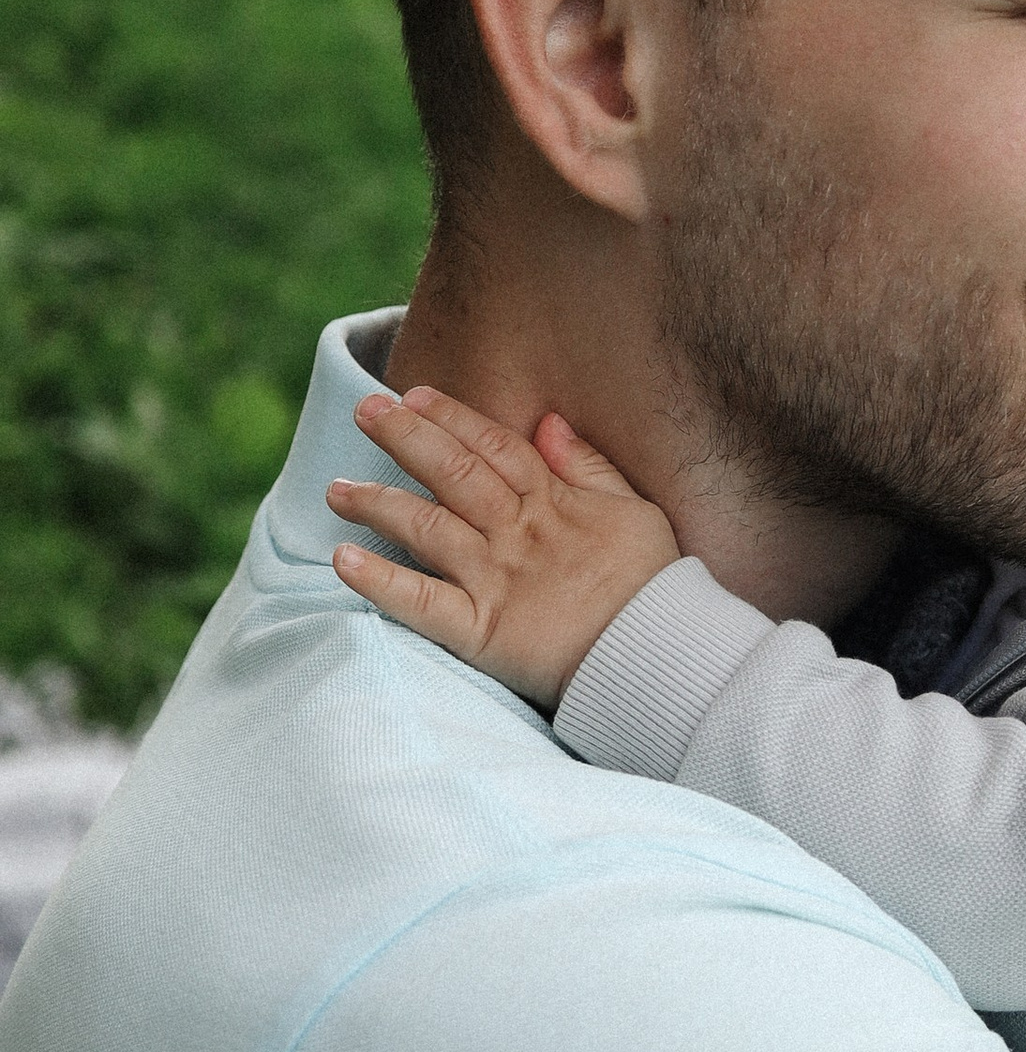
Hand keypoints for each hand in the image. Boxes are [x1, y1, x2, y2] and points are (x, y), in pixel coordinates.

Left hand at [327, 387, 679, 713]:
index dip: (452, 417)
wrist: (662, 655)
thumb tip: (549, 422)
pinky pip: (423, 603)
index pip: (494, 446)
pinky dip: (381, 581)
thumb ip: (590, 466)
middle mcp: (517, 534)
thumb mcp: (636, 511)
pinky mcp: (482, 632)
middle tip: (363, 411)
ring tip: (337, 490)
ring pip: (427, 527)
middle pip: (452, 471)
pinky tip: (343, 560)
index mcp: (553, 504)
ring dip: (378, 502)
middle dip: (405, 437)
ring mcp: (496, 581)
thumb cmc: (654, 586)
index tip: (414, 396)